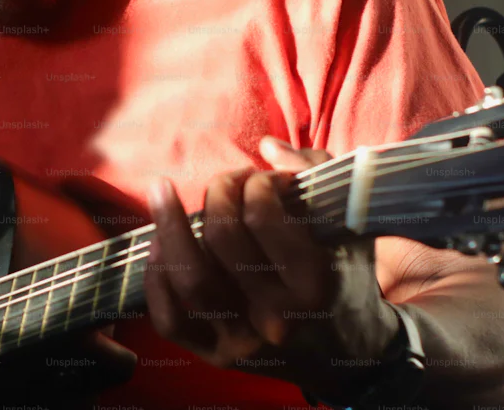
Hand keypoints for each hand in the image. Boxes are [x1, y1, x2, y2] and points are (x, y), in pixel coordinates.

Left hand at [143, 136, 398, 400]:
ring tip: (160, 190)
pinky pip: (168, 317)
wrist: (343, 352)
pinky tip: (159, 243)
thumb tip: (267, 148)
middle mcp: (276, 320)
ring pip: (189, 279)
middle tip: (226, 181)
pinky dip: (156, 276)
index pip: (262, 218)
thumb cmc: (344, 275)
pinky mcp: (212, 356)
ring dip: (168, 225)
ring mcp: (241, 343)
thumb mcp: (347, 224)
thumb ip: (316, 175)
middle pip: (222, 240)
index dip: (256, 184)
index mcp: (315, 287)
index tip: (263, 178)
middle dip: (217, 194)